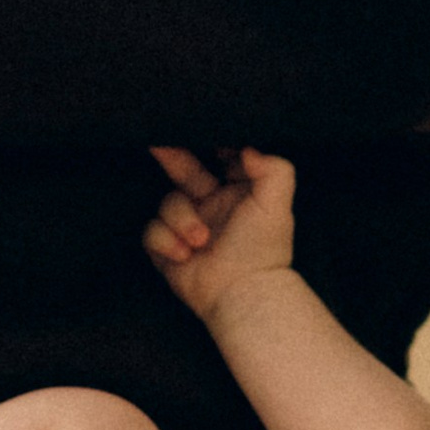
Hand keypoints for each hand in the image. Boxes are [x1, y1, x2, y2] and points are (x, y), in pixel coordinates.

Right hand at [144, 145, 296, 318]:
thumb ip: (273, 167)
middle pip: (184, 170)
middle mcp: (212, 206)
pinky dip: (165, 241)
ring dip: (180, 220)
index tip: (203, 135)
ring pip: (167, 203)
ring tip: (200, 240)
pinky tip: (184, 255)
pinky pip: (152, 232)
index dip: (210, 145)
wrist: (242, 294)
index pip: (220, 159)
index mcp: (238, 192)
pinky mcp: (169, 248)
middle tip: (159, 146)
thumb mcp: (277, 202)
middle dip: (172, 157)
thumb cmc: (261, 249)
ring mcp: (188, 226)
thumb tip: (249, 147)